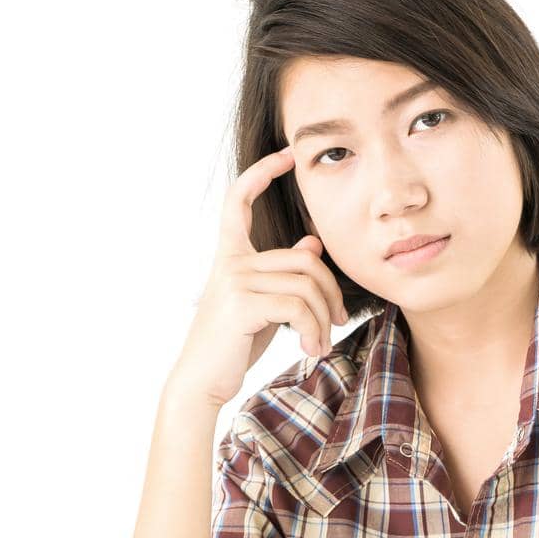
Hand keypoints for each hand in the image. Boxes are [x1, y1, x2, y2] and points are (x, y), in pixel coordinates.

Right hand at [168, 144, 350, 409]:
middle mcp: (231, 262)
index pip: (240, 200)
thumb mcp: (262, 305)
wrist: (201, 383)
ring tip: (319, 345)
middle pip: (306, 260)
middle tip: (337, 322)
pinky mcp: (242, 303)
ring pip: (307, 286)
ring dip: (322, 321)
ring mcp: (235, 280)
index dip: (262, 173)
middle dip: (330, 293)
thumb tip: (311, 244)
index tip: (286, 155)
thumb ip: (282, 275)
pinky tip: (309, 349)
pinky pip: (298, 306)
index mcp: (231, 256)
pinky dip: (312, 331)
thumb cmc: (232, 345)